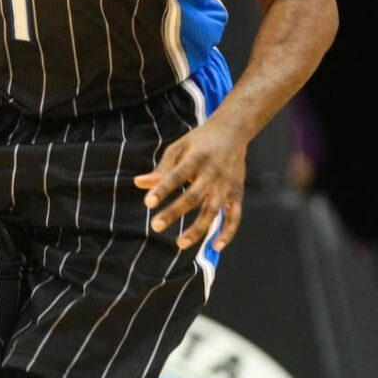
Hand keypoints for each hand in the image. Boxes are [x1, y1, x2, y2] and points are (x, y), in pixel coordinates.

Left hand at [133, 117, 247, 251]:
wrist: (233, 131)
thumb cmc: (200, 141)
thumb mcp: (179, 147)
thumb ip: (161, 168)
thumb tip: (139, 183)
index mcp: (196, 158)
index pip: (177, 176)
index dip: (163, 189)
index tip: (148, 203)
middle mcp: (213, 172)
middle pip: (193, 197)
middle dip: (174, 212)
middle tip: (155, 226)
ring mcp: (227, 185)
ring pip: (212, 211)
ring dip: (198, 229)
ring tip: (180, 243)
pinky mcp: (238, 193)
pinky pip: (235, 216)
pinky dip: (227, 232)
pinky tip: (215, 246)